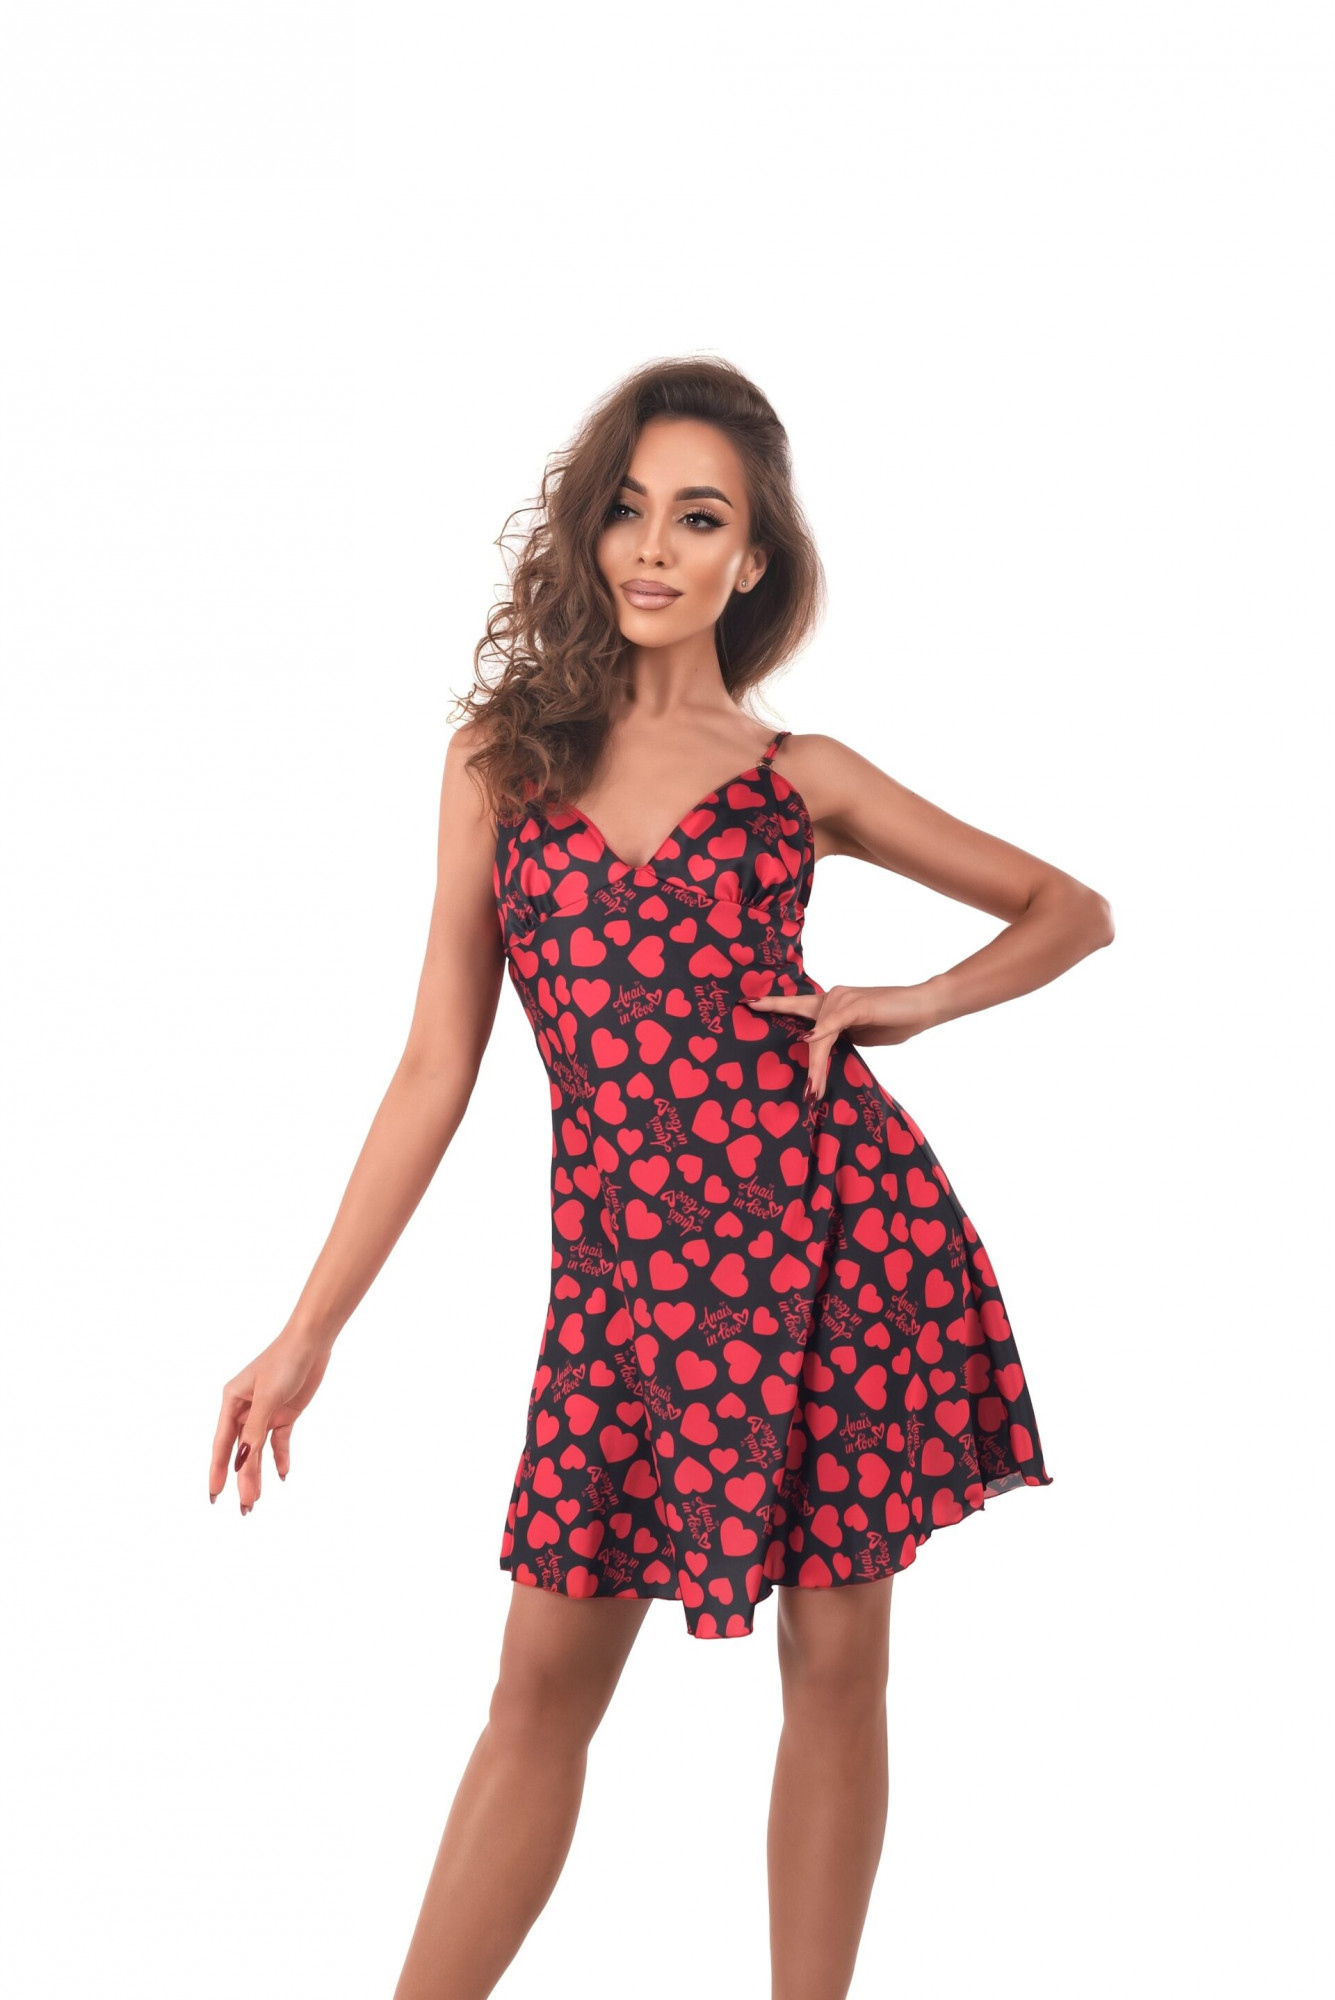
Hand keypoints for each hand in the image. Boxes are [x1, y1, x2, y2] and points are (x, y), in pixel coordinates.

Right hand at [209, 1326, 333, 1513]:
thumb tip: (242, 1461)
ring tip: (256, 1500)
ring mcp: (265, 1413)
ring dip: (257, 1474)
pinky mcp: (284, 1414)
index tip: (214, 1494)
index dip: (218, 1470)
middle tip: (244, 1508)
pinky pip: (278, 1442)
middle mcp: (245, 1410)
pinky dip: (280, 1458)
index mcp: (232, 1402)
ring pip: (257, 1450)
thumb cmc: (284, 1361)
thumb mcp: (268, 1397)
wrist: (312, 1342)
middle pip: (240, 1451)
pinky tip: (283, 1474)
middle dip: (241, 1479)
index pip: (222, 1443)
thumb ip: (255, 1430)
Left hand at [745, 983, 937, 1098]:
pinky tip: (809, 1045)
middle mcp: (832, 996)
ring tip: (815, 1090)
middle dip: (792, 1041)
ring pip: (819, 1035)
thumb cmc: (895, 1020)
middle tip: (779, 1052)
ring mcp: (843, 999)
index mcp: (831, 1003)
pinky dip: (822, 1034)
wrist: (924, 1006)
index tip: (747, 1003)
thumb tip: (823, 1052)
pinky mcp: (857, 1005)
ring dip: (816, 1065)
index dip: (773, 1003)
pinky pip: (833, 1023)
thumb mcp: (861, 1034)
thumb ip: (840, 1038)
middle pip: (804, 1024)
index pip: (797, 1005)